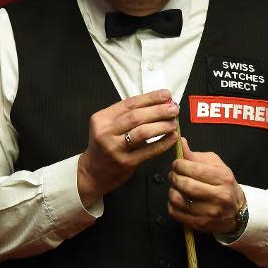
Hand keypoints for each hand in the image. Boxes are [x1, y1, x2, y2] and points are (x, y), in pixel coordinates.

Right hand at [78, 89, 179, 206]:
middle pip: (137, 116)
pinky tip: (172, 137)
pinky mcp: (125, 163)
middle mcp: (106, 132)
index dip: (150, 98)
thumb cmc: (104, 146)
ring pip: (142, 132)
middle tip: (174, 108)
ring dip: (162, 125)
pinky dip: (163, 143)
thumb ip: (128, 115)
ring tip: (173, 122)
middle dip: (159, 110)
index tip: (165, 95)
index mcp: (102, 118)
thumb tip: (158, 103)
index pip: (130, 103)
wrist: (93, 172)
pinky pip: (148, 151)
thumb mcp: (108, 126)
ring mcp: (115, 148)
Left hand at [167, 137, 244, 234]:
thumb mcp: (215, 165)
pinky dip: (171, 204)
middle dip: (174, 177)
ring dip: (171, 191)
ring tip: (175, 187)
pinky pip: (176, 213)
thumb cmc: (224, 184)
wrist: (236, 210)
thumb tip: (181, 143)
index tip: (176, 164)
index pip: (195, 170)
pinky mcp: (200, 224)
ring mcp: (210, 212)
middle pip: (187, 185)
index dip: (180, 165)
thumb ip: (196, 155)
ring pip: (179, 200)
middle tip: (173, 174)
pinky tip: (178, 199)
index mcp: (223, 178)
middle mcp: (219, 196)